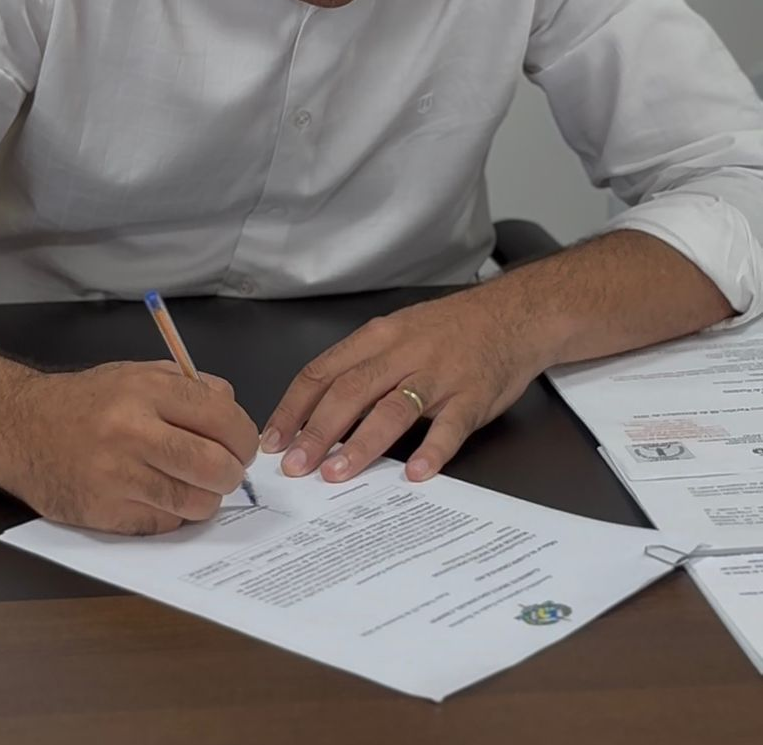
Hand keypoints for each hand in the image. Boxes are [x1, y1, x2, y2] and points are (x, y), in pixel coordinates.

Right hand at [0, 360, 258, 533]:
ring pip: (195, 503)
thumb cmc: (85, 400)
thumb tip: (233, 412)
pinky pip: (163, 523)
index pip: (222, 418)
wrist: (20, 426)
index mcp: (147, 390)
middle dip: (233, 474)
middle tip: (227, 472)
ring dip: (205, 499)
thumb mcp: (138, 373)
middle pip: (215, 466)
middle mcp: (133, 432)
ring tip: (192, 485)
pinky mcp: (103, 512)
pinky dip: (171, 515)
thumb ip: (190, 387)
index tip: (243, 446)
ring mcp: (117, 476)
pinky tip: (157, 496)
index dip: (244, 437)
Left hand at [261, 293, 546, 482]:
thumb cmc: (449, 330)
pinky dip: (433, 451)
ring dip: (362, 443)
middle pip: (350, 391)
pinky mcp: (474, 395)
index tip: (273, 440)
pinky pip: (451, 425)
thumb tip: (315, 415)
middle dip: (317, 431)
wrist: (513, 314)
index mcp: (377, 338)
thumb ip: (361, 369)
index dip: (294, 408)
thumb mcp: (397, 335)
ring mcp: (439, 374)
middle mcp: (403, 353)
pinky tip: (416, 473)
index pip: (322, 372)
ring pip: (393, 409)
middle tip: (295, 466)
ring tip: (337, 473)